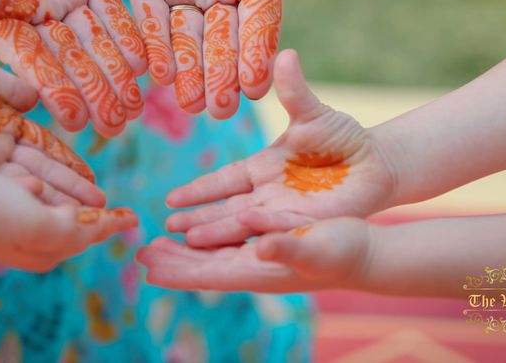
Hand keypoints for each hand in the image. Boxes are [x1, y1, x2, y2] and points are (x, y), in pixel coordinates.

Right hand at [0, 0, 146, 136]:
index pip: (25, 55)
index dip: (51, 85)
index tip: (73, 116)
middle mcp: (30, 11)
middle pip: (66, 57)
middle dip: (91, 90)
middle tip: (117, 124)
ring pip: (94, 40)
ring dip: (114, 72)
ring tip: (136, 105)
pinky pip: (113, 7)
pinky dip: (128, 32)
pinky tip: (145, 59)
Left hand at [0, 39, 103, 205]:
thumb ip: (7, 87)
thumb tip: (38, 99)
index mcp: (0, 118)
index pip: (42, 143)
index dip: (67, 159)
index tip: (91, 174)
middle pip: (39, 168)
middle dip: (69, 187)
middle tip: (100, 204)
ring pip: (23, 182)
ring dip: (52, 198)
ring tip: (83, 214)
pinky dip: (23, 194)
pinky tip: (48, 205)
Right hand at [0, 168, 138, 272]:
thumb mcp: (43, 227)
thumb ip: (73, 228)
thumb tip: (86, 222)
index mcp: (47, 248)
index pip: (88, 233)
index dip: (111, 224)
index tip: (133, 218)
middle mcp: (32, 235)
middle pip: (72, 218)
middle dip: (91, 213)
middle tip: (117, 212)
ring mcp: (14, 216)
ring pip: (51, 199)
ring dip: (65, 194)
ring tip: (80, 196)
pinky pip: (26, 185)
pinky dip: (35, 181)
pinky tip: (27, 179)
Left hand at [112, 0, 375, 117]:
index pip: (261, 20)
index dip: (257, 52)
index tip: (257, 86)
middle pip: (223, 39)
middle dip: (222, 75)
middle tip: (221, 111)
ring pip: (186, 38)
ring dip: (189, 72)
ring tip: (191, 106)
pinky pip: (147, 17)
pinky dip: (152, 42)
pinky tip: (155, 72)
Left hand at [137, 218, 369, 291]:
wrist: (366, 252)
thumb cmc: (344, 252)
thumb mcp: (316, 245)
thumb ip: (288, 245)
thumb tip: (259, 246)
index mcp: (259, 270)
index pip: (208, 274)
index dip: (177, 271)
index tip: (148, 268)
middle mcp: (254, 265)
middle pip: (202, 266)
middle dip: (171, 261)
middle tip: (139, 254)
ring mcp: (260, 255)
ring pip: (211, 253)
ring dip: (183, 250)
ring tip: (157, 243)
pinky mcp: (267, 241)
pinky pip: (228, 240)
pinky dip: (206, 235)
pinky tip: (197, 230)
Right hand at [164, 50, 397, 245]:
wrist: (377, 162)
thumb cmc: (342, 137)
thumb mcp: (312, 113)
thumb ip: (293, 90)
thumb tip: (283, 53)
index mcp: (262, 168)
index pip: (223, 181)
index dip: (198, 190)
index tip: (171, 198)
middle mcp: (268, 194)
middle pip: (226, 209)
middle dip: (197, 218)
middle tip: (167, 227)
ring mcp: (286, 212)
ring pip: (247, 226)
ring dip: (219, 233)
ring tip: (189, 243)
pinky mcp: (308, 226)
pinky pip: (281, 232)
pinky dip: (261, 235)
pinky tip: (239, 241)